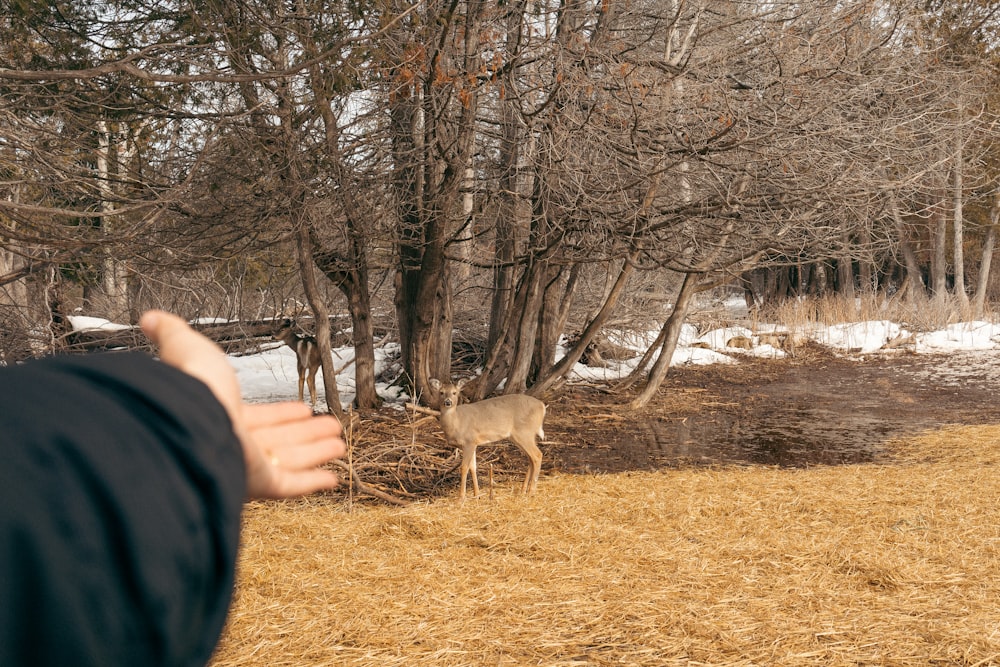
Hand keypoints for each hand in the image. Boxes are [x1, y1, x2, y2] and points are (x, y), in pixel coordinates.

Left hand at [139, 310, 344, 498]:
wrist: (189, 422)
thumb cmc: (190, 388)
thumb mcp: (187, 348)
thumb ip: (173, 334)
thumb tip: (148, 317)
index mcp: (220, 415)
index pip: (257, 418)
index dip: (281, 414)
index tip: (302, 410)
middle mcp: (233, 443)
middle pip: (279, 440)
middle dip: (306, 434)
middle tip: (330, 427)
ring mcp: (247, 466)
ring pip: (291, 460)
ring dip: (317, 452)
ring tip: (340, 444)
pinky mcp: (259, 483)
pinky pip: (292, 485)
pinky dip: (314, 482)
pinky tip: (334, 476)